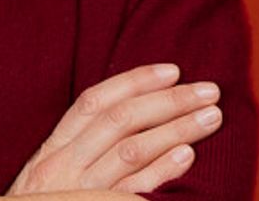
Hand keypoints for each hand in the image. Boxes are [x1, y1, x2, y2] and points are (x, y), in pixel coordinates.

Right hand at [4, 62, 222, 195]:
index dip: (135, 81)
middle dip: (168, 101)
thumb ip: (79, 148)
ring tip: (210, 117)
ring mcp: (80, 191)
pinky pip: (133, 191)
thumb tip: (129, 119)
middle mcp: (63, 166)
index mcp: (53, 150)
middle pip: (120, 121)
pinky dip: (161, 171)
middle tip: (208, 90)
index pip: (94, 102)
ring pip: (131, 151)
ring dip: (176, 130)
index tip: (172, 70)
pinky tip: (187, 156)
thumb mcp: (48, 175)